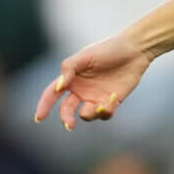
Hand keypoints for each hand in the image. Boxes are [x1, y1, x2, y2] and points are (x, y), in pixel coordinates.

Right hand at [34, 32, 154, 129]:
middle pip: (67, 110)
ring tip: (100, 106)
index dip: (44, 105)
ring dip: (90, 114)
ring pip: (87, 115)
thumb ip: (69, 69)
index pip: (52, 93)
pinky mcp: (111, 102)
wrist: (134, 51)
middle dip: (67, 118)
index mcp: (71, 78)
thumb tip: (58, 87)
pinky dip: (107, 110)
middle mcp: (81, 90)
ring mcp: (96, 97)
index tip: (39, 118)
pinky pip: (104, 114)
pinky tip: (114, 98)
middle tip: (69, 125)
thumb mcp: (85, 56)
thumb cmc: (108, 49)